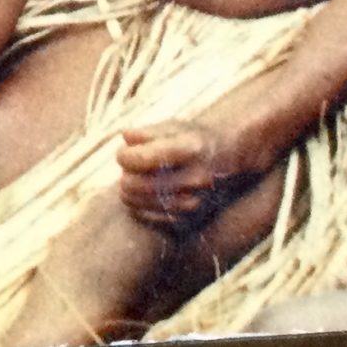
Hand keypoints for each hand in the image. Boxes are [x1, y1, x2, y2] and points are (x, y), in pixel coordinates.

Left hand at [116, 119, 242, 229]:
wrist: (222, 159)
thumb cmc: (190, 138)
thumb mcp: (172, 127)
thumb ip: (146, 133)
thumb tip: (125, 138)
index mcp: (190, 149)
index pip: (143, 159)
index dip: (125, 156)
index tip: (123, 153)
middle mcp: (195, 178)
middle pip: (138, 184)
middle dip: (126, 174)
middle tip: (129, 167)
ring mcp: (194, 202)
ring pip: (140, 202)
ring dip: (129, 191)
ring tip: (136, 178)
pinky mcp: (189, 219)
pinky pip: (149, 217)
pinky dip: (138, 206)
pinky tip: (142, 194)